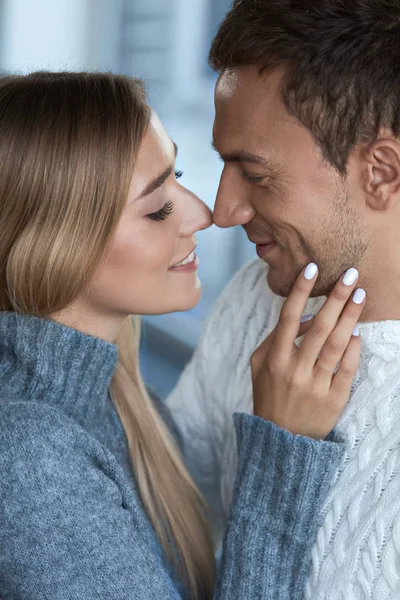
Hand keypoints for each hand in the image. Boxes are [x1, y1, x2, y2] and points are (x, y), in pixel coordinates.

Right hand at [251, 264, 365, 439]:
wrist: (280, 440)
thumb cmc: (269, 394)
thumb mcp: (260, 365)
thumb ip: (276, 337)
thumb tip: (307, 315)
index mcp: (274, 358)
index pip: (288, 316)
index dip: (300, 290)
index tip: (313, 267)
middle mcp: (294, 369)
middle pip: (320, 326)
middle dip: (337, 297)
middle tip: (352, 275)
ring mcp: (315, 385)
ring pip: (337, 344)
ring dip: (351, 316)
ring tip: (362, 295)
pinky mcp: (333, 399)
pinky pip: (347, 368)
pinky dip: (354, 348)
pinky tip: (357, 331)